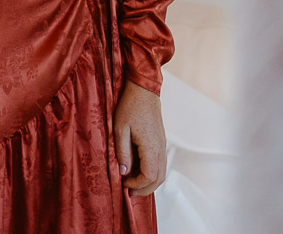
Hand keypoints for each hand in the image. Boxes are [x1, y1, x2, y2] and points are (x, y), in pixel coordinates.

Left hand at [113, 81, 166, 196]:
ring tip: (134, 186)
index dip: (136, 184)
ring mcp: (162, 145)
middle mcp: (160, 148)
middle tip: (129, 193)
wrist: (144, 89)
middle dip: (144, 189)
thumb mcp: (120, 128)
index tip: (123, 184)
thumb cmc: (130, 106)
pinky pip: (160, 164)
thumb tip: (124, 172)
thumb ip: (122, 152)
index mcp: (151, 146)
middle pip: (158, 179)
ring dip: (149, 183)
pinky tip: (139, 172)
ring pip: (162, 173)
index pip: (149, 176)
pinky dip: (152, 174)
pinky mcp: (160, 141)